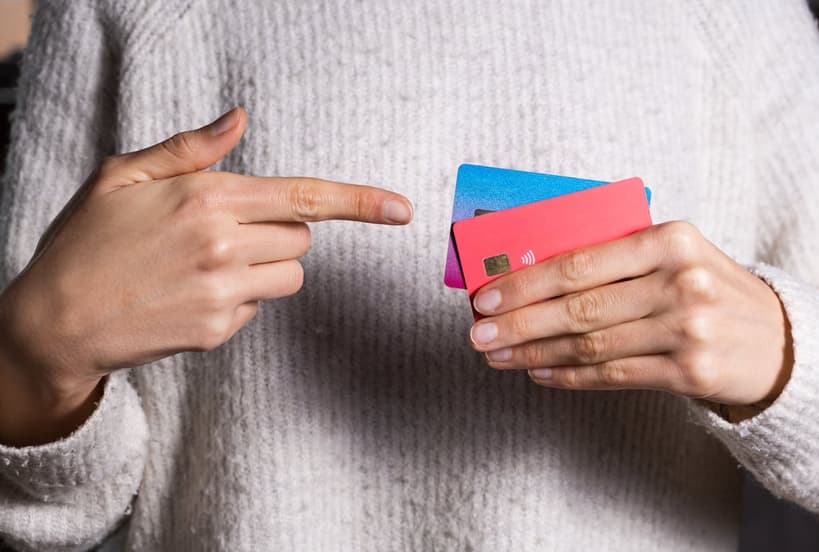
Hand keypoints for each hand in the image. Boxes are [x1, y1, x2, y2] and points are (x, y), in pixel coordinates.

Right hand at [0, 107, 412, 444]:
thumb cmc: (86, 241)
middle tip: (224, 231)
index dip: (359, 200)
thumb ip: (191, 148)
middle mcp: (224, 247)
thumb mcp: (125, 176)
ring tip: (208, 264)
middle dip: (278, 230)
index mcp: (207, 200)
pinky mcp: (220, 331)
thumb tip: (240, 117)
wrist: (53, 321)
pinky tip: (193, 294)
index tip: (402, 207)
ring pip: (291, 273)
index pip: (304, 197)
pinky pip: (260, 306)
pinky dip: (240, 297)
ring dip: (266, 265)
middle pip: (302, 236)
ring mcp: (225, 295)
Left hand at [468, 221, 793, 408]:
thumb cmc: (705, 288)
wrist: (777, 338)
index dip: (525, 283)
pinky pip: (612, 375)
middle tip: (479, 335)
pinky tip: (539, 373)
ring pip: (590, 345)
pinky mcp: (691, 371)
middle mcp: (680, 281)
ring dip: (534, 353)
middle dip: (518, 323)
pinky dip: (569, 376)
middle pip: (578, 307)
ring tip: (499, 356)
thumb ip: (612, 258)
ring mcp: (688, 329)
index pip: (579, 263)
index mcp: (668, 239)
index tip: (486, 296)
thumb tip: (530, 274)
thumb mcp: (670, 256)